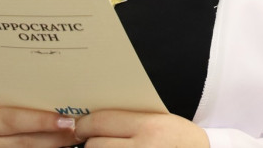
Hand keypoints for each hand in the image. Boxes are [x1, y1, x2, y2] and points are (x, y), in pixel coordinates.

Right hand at [0, 107, 77, 147]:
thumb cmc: (2, 126)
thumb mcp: (5, 117)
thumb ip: (25, 111)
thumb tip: (61, 106)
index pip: (13, 119)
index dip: (41, 121)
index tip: (66, 120)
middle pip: (23, 142)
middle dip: (53, 137)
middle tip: (75, 132)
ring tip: (72, 142)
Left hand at [75, 111, 208, 147]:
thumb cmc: (182, 141)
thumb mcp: (162, 121)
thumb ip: (131, 119)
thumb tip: (95, 118)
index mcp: (149, 127)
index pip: (101, 121)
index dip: (84, 123)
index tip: (80, 125)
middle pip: (95, 145)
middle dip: (90, 142)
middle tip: (92, 140)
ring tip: (107, 147)